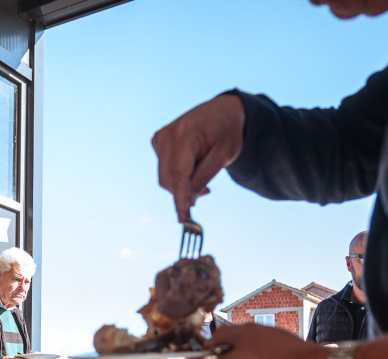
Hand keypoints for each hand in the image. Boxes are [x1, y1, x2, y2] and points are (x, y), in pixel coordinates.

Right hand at [152, 93, 245, 221]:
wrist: (224, 109)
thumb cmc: (228, 130)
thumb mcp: (224, 156)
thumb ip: (204, 177)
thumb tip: (188, 199)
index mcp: (184, 135)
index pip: (178, 175)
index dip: (180, 200)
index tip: (183, 219)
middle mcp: (167, 135)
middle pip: (168, 179)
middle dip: (184, 192)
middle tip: (205, 193)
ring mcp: (161, 137)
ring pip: (165, 176)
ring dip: (181, 184)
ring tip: (202, 176)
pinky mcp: (159, 140)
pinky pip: (164, 167)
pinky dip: (177, 174)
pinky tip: (192, 165)